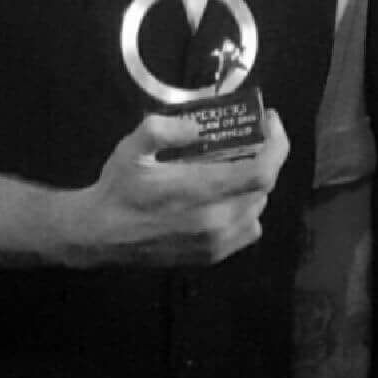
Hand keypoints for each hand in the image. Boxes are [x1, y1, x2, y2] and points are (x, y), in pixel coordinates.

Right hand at [67, 108, 288, 266]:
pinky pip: (248, 230)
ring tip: (233, 167)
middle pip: (263, 187)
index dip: (277, 144)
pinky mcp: (212, 256)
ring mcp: (217, 242)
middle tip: (248, 138)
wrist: (100, 235)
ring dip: (252, 183)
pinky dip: (246, 209)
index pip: (262, 171)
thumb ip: (168, 128)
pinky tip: (224, 198)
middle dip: (263, 157)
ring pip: (257, 208)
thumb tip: (202, 125)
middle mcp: (216, 220)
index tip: (270, 121)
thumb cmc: (119, 187)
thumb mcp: (135, 146)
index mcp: (201, 190)